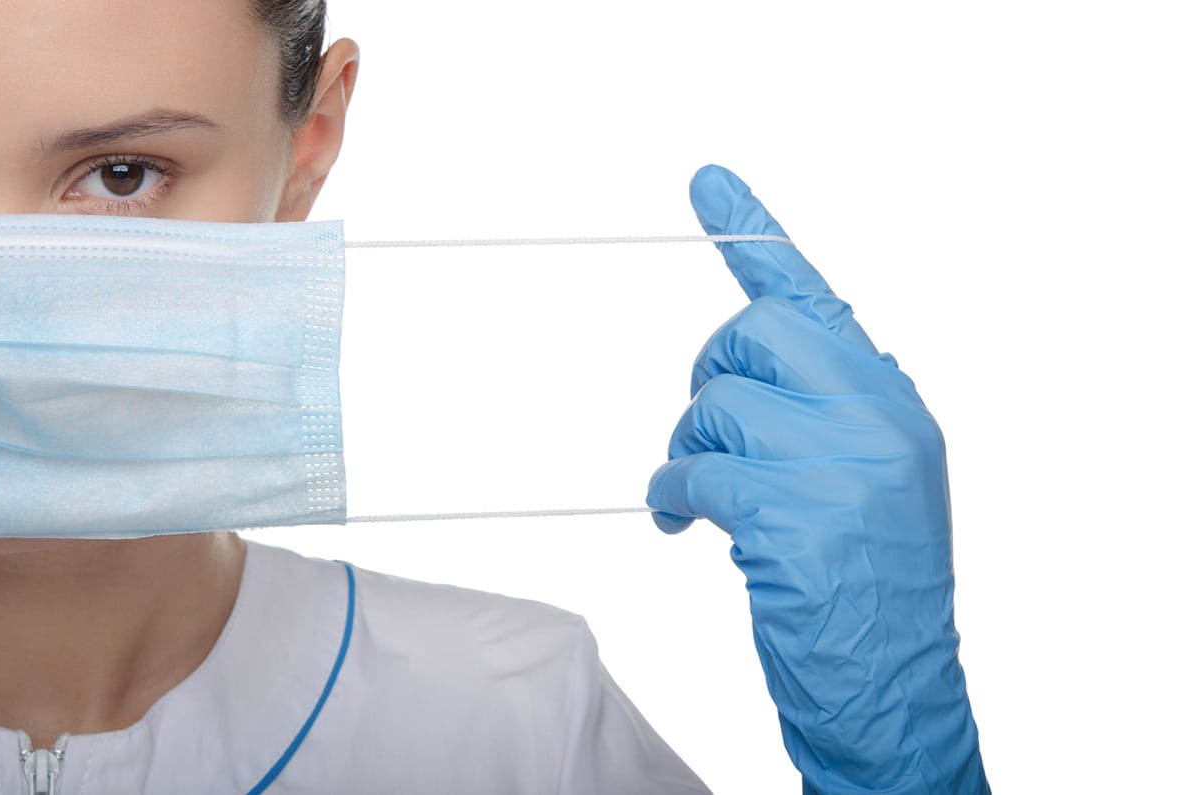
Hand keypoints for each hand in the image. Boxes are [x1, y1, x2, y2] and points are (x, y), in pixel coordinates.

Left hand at [647, 166, 989, 793]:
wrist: (895, 685)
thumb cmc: (872, 585)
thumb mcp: (875, 482)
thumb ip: (831, 413)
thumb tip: (754, 370)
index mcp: (893, 404)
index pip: (815, 296)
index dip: (756, 233)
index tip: (707, 184)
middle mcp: (876, 419)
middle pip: (755, 332)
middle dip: (711, 372)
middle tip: (705, 425)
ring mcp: (841, 467)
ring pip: (719, 403)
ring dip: (690, 448)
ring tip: (699, 496)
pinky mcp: (795, 519)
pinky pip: (698, 470)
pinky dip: (675, 493)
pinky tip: (685, 523)